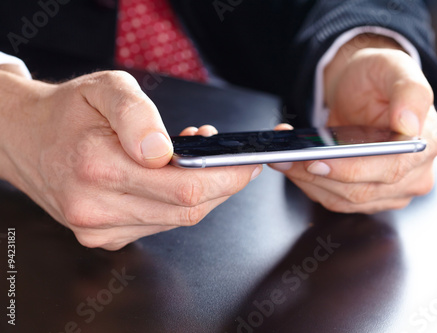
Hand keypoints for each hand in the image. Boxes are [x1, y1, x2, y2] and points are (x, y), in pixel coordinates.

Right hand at [0, 70, 261, 249]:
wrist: (25, 139)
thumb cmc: (68, 112)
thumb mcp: (105, 89)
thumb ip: (137, 115)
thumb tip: (164, 151)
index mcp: (97, 167)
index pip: (184, 188)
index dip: (226, 178)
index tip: (248, 164)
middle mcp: (95, 208)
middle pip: (187, 210)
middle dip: (221, 185)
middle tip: (231, 160)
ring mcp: (98, 229)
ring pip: (176, 221)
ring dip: (199, 194)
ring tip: (198, 162)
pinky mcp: (102, 238)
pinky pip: (159, 225)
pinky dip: (176, 205)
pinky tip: (174, 181)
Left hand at [270, 38, 436, 213]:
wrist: (363, 89)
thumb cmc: (378, 78)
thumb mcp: (396, 67)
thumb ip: (410, 92)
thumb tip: (409, 124)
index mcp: (427, 143)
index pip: (390, 167)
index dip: (350, 169)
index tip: (317, 161)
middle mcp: (414, 174)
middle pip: (361, 190)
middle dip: (317, 175)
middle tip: (286, 158)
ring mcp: (391, 190)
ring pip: (344, 200)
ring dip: (308, 181)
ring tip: (283, 159)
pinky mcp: (369, 197)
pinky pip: (335, 199)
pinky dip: (310, 184)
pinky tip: (293, 166)